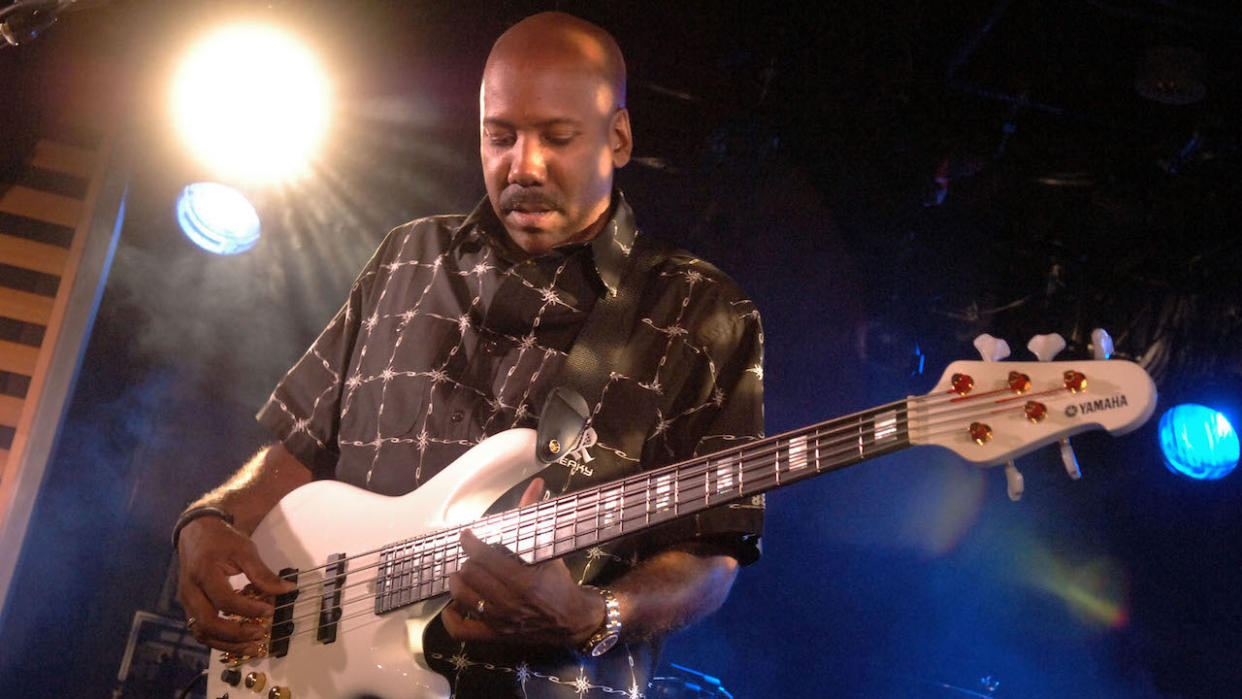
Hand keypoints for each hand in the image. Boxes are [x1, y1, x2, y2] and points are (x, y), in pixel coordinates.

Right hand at [176, 515, 294, 654]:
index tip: (269, 610)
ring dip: (228, 644)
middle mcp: (191, 591)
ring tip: (254, 647)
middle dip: (236, 633)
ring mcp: (187, 602)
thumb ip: (263, 573)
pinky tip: (241, 643)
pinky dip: (221, 641)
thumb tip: (288, 589)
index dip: (247, 609)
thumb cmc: (222, 541)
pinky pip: (202, 632)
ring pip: (202, 633)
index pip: (224, 599)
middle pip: (207, 623)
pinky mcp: (190, 609)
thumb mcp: (245, 550)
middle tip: (261, 633)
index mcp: (204, 572)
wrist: (197, 534)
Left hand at [441, 479, 604, 645]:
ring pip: (462, 597)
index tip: (466, 535)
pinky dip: (451, 618)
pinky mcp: (494, 636)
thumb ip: (534, 516)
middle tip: (474, 556)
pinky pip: (462, 631)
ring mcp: (500, 622)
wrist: (572, 620)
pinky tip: (454, 606)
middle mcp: (509, 602)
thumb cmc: (559, 582)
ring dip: (459, 581)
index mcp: (524, 580)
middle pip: (471, 575)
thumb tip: (535, 483)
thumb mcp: (548, 550)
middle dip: (469, 561)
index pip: (484, 557)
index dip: (470, 543)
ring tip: (464, 573)